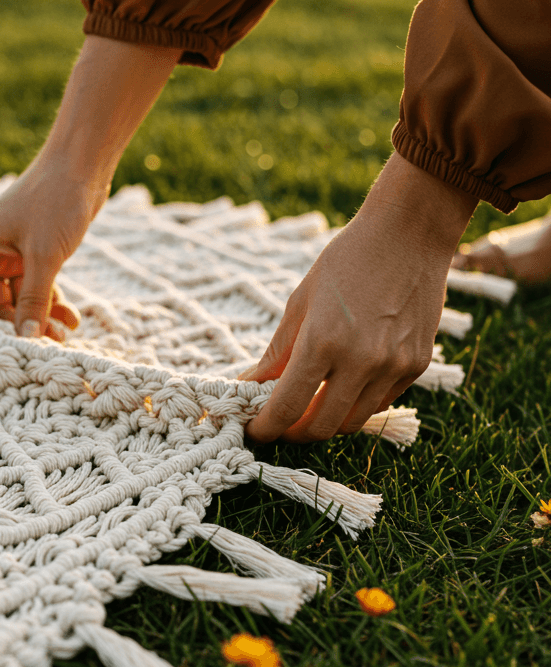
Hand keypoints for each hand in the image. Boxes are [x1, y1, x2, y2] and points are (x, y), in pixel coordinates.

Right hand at [0, 36, 179, 337]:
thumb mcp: (45, 256)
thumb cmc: (56, 201)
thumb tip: (26, 340)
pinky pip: (37, 289)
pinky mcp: (34, 254)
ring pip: (19, 301)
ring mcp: (11, 255)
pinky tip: (72, 320)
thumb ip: (34, 300)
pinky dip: (51, 304)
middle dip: (19, 328)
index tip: (8, 352)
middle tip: (48, 346)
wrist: (83, 165)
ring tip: (64, 335)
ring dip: (40, 319)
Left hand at [242, 154, 475, 441]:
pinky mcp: (416, 366)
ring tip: (311, 405)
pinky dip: (357, 404)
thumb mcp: (301, 301)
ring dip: (326, 422)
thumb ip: (277, 352)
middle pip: (320, 427)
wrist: (410, 234)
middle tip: (281, 421)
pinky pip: (380, 403)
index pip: (287, 408)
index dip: (266, 428)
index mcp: (323, 342)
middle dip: (294, 432)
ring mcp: (393, 367)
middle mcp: (361, 361)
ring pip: (352, 423)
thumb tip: (250, 385)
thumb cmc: (347, 259)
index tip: (255, 430)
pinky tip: (345, 385)